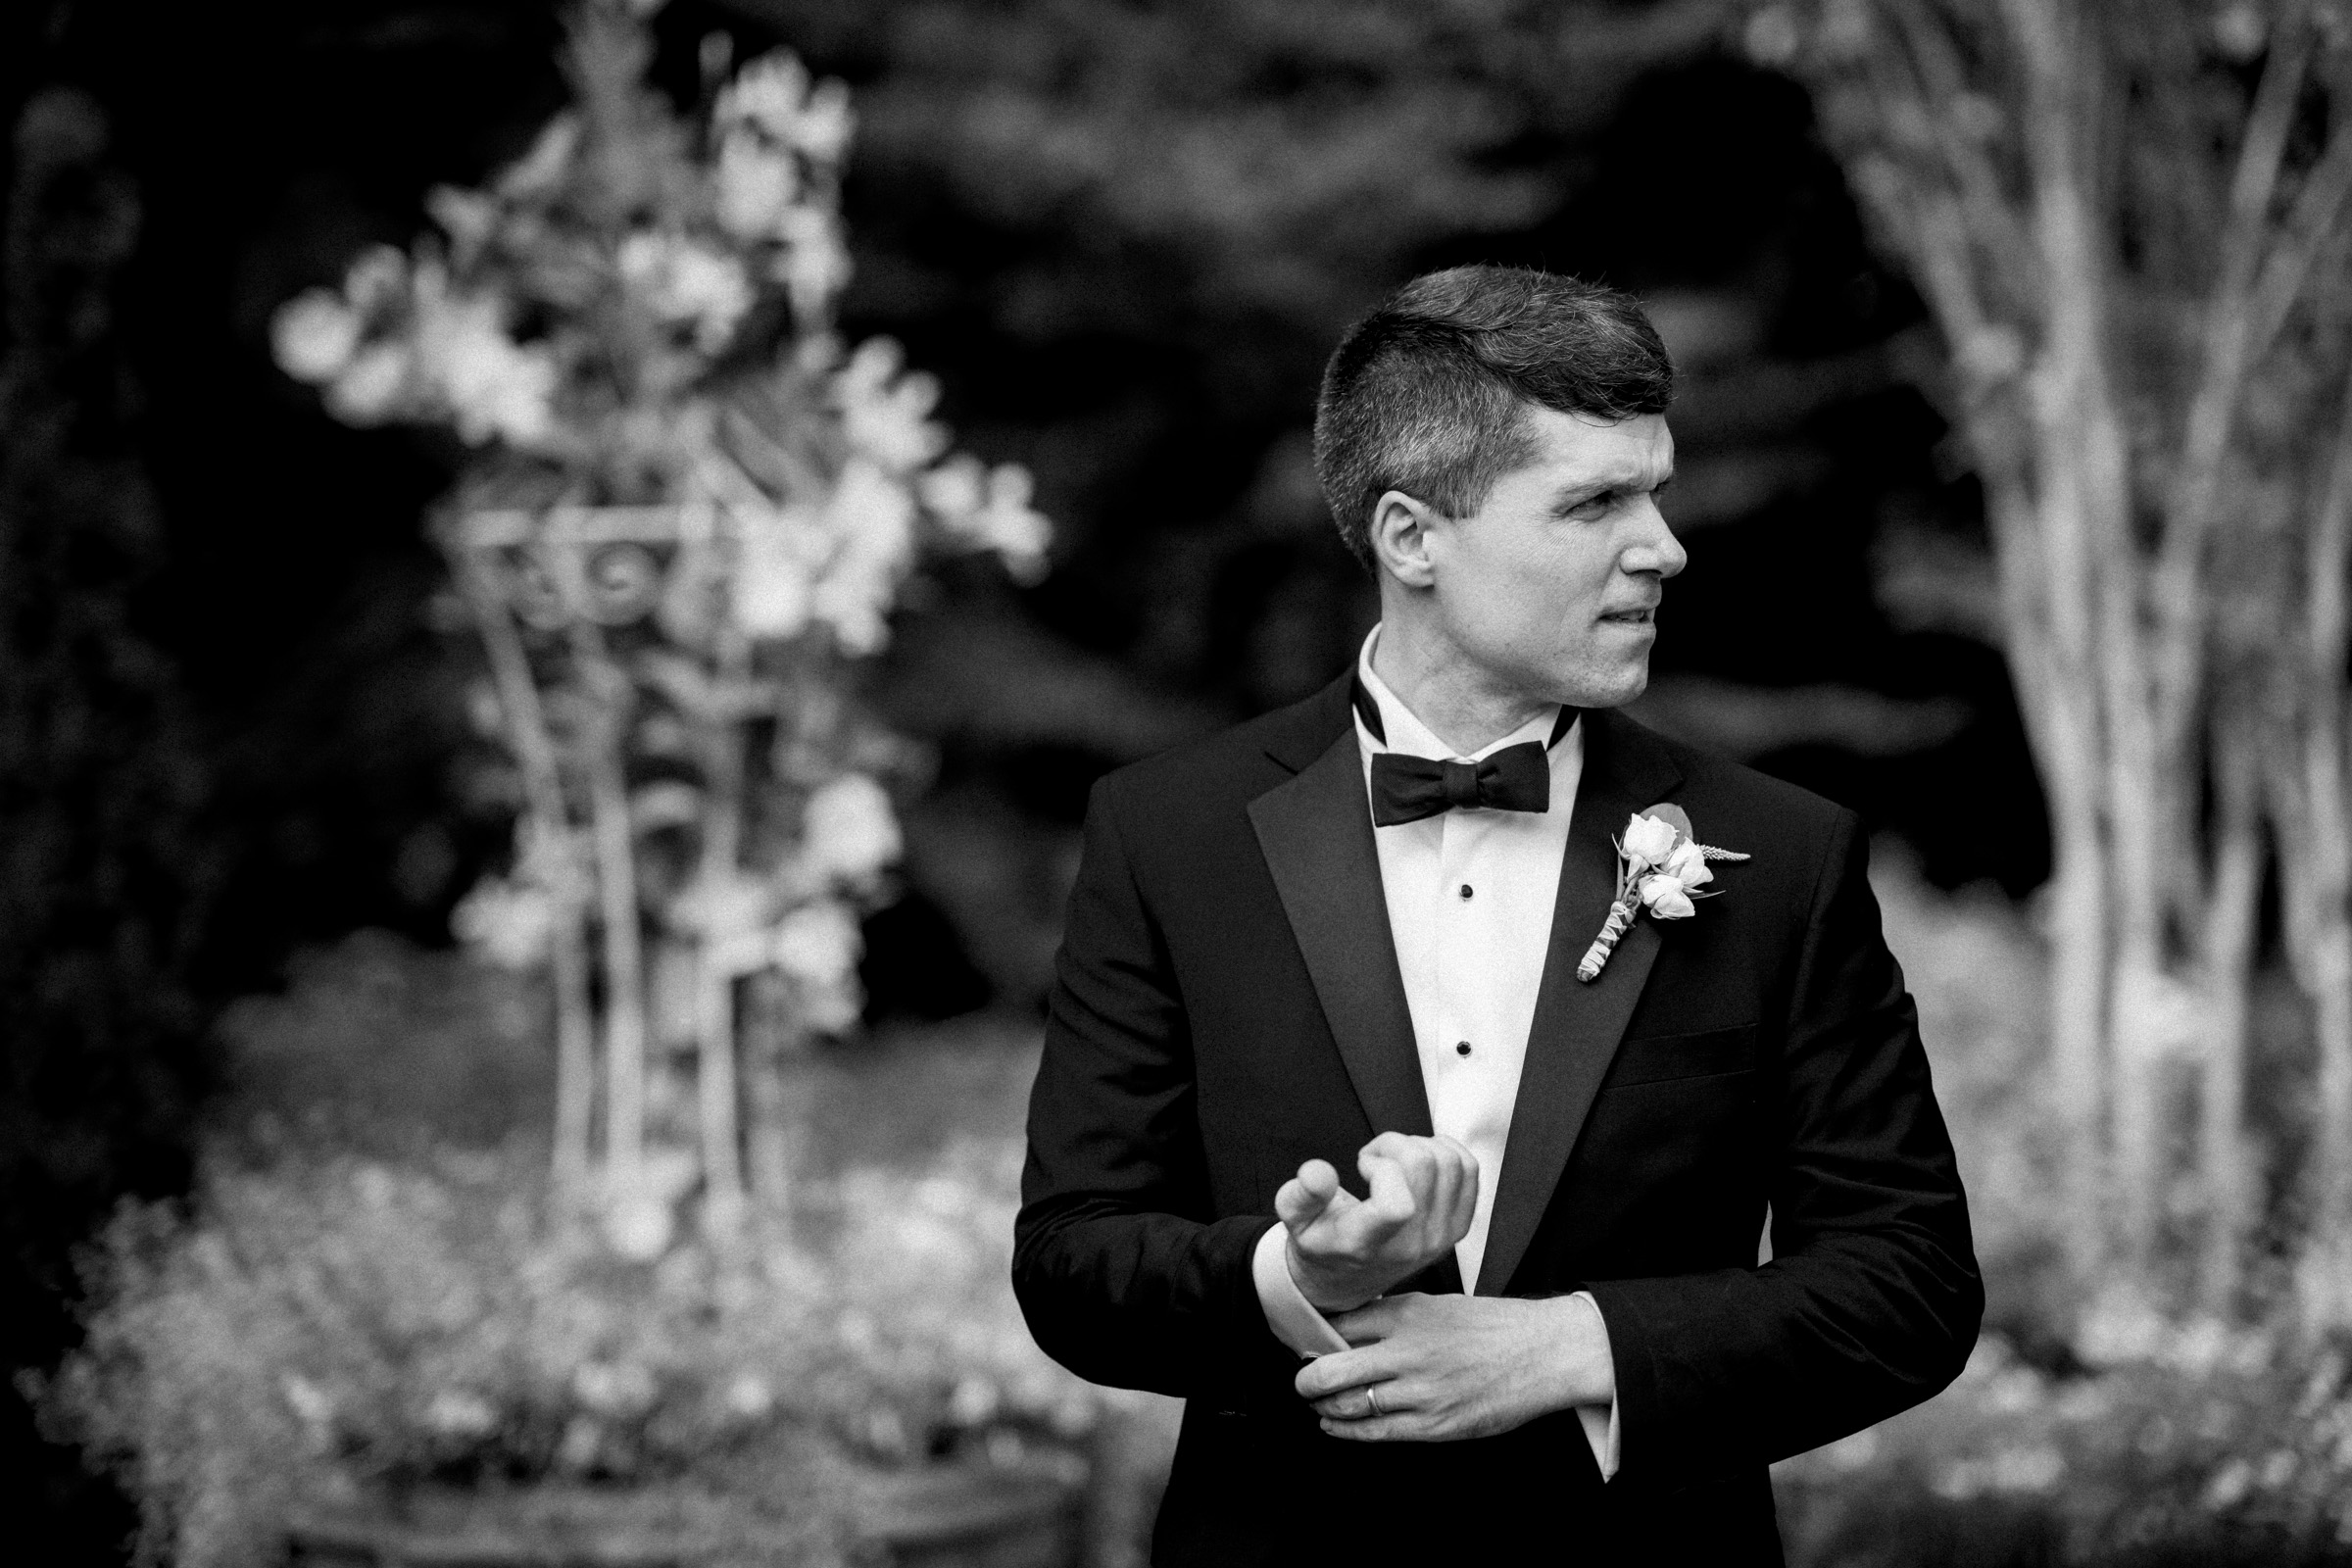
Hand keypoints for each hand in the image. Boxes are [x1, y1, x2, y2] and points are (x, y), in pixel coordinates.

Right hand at [1277, 1132, 1477, 1312]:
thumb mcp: (1295, 1222)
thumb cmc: (1322, 1242)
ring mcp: (1439, 1238)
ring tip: (1394, 1160)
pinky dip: (1446, 1151)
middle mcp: (1410, 1245)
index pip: (1397, 1205)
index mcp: (1368, 1244)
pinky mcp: (1457, 1228)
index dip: (1382, 1168)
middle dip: (1395, 1143)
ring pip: (1450, 1162)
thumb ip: (1300, 1195)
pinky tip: (1419, 1160)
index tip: (1363, 1165)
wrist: (1347, 1278)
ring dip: (1419, 1145)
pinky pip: (1469, 1171)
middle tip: (1373, 1156)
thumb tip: (1317, 1171)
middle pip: (1425, 1167)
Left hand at [1294, 1292, 1613, 1442]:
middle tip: (1301, 1380)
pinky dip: (1346, 1431)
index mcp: (1408, 1313)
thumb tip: (1349, 1328)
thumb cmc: (1493, 1326)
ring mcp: (1421, 1391)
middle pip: (1330, 1369)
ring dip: (1322, 1407)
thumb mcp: (1438, 1303)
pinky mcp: (1435, 1425)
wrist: (1544, 1354)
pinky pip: (1377, 1432)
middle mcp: (1408, 1351)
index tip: (1307, 1345)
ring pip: (1348, 1405)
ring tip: (1316, 1404)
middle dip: (1306, 1379)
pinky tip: (1334, 1427)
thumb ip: (1394, 1315)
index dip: (1315, 1338)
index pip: (1340, 1326)